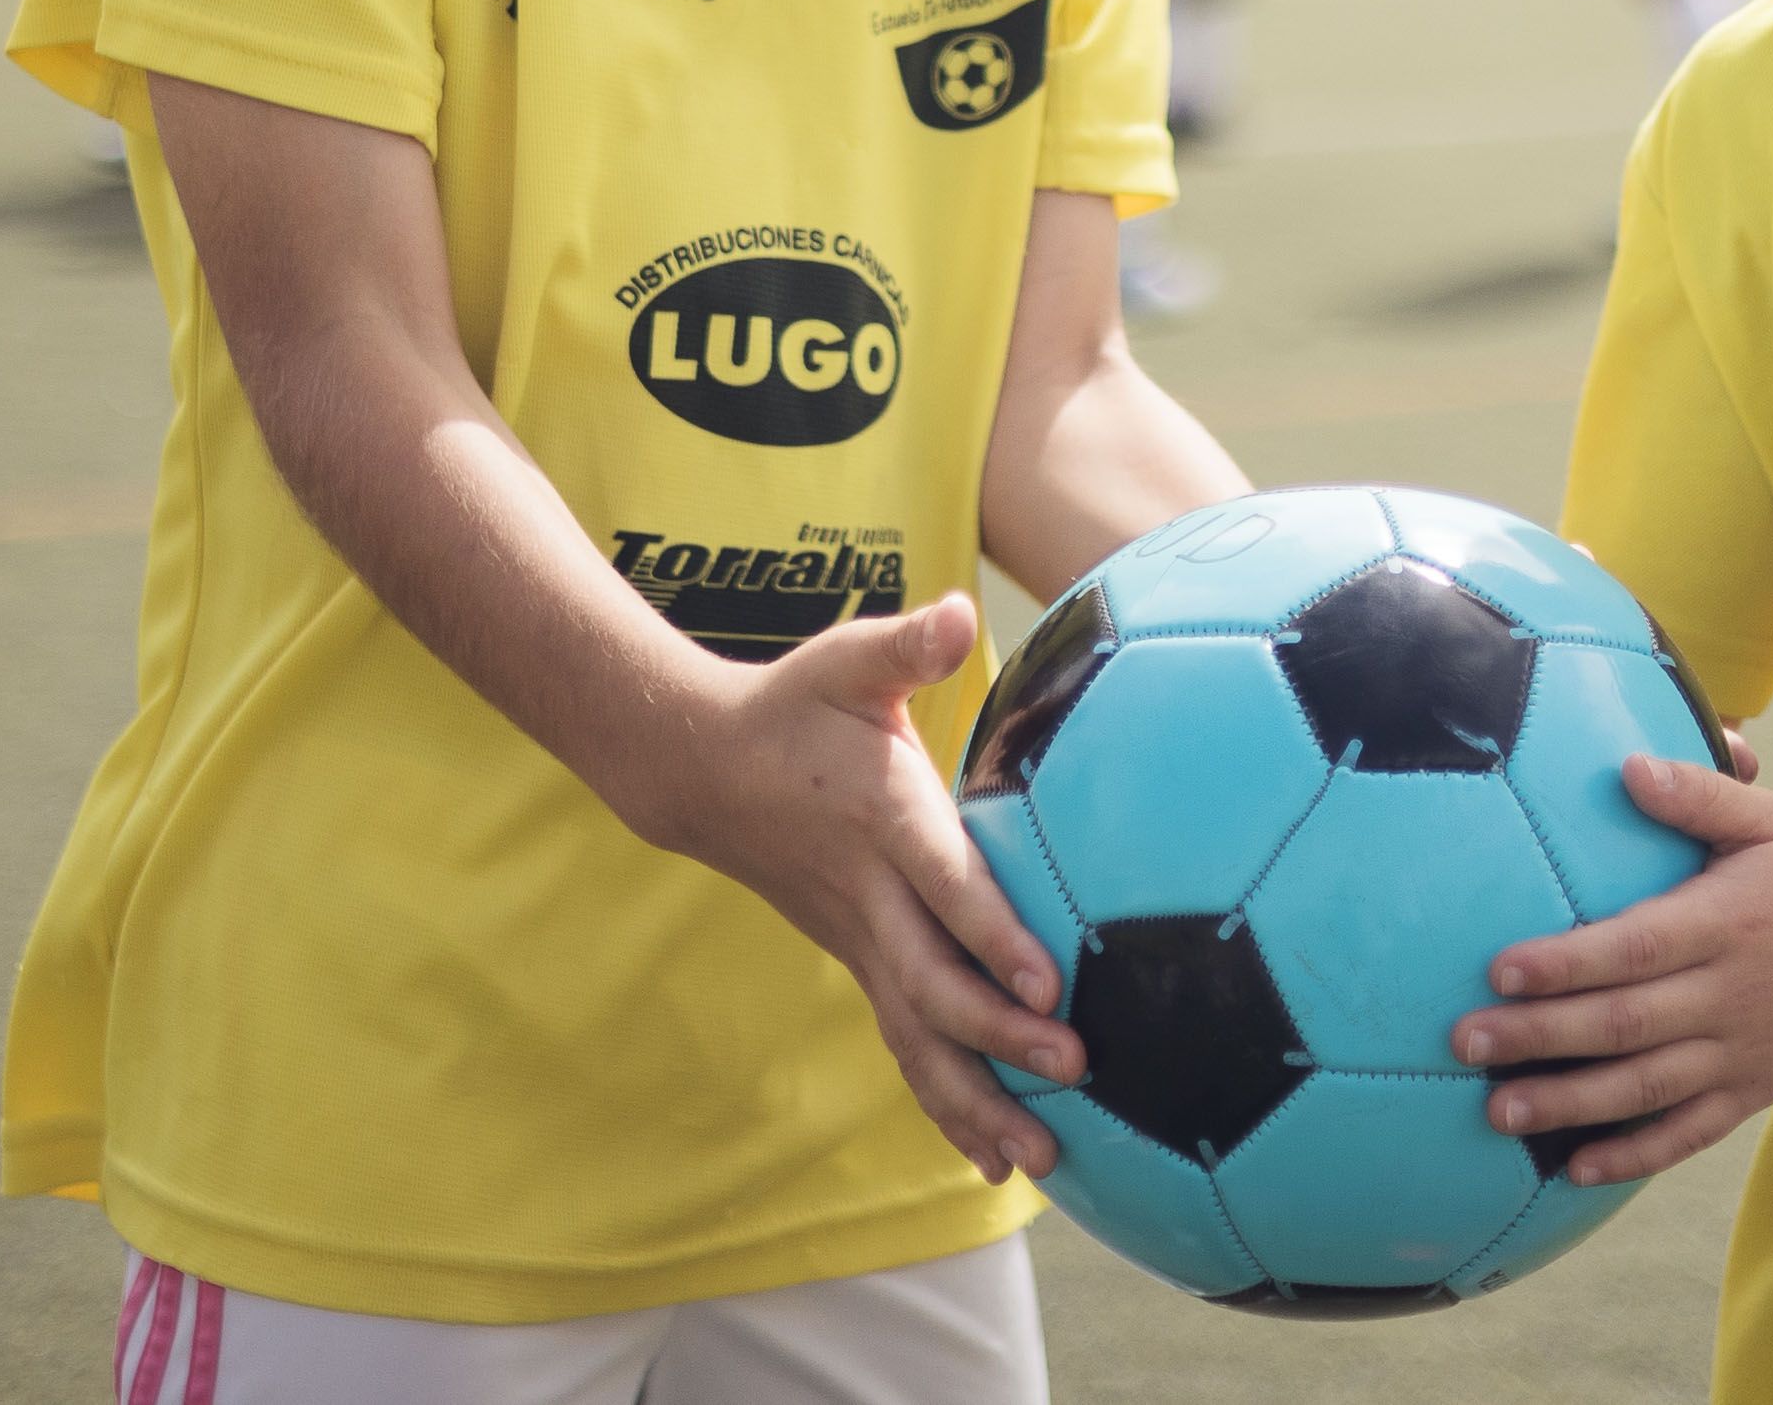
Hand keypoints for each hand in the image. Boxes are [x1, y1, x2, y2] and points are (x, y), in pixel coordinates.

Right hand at [633, 595, 1082, 1182]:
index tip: (1047, 982)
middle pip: (933, 981)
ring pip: (916, 1034)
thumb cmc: (794, 705)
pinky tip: (991, 1157)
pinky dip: (944, 1103)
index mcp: (879, 817)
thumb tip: (959, 613)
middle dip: (1001, 1037)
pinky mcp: (859, 961)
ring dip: (976, 1099)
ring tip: (1040, 1159)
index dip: (992, 934)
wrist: (699, 769)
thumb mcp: (845, 661)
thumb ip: (904, 645)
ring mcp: (858, 939)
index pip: (942, 884)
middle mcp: (868, 894)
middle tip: (1073, 1071)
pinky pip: (904, 1043)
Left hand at [1449, 752, 1772, 1185]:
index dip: (1567, 963)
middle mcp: (1730, 994)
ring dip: (1571, 1103)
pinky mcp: (1756, 1089)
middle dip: (1541, 1037)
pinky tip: (1578, 1167)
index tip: (1501, 970)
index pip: (1635, 947)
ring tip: (1501, 1112)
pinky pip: (1690, 1133)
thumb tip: (1626, 766)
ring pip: (1648, 1087)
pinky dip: (1635, 1153)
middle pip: (1626, 1023)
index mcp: (1725, 923)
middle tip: (1466, 1043)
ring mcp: (1744, 1051)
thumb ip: (1699, 796)